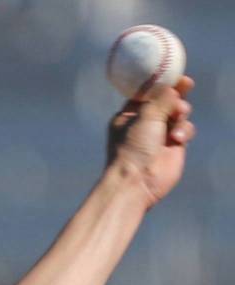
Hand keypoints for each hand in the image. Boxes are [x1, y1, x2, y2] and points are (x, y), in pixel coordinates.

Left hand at [106, 75, 195, 208]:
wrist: (137, 181)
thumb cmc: (133, 148)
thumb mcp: (146, 117)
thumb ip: (161, 99)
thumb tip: (173, 88)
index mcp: (128, 115)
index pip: (146, 93)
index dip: (160, 83)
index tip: (172, 74)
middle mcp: (143, 123)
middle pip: (165, 101)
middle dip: (175, 94)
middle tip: (186, 83)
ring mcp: (159, 135)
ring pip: (178, 113)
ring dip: (180, 113)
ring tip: (177, 117)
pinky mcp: (173, 146)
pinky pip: (185, 129)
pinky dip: (184, 130)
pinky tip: (177, 139)